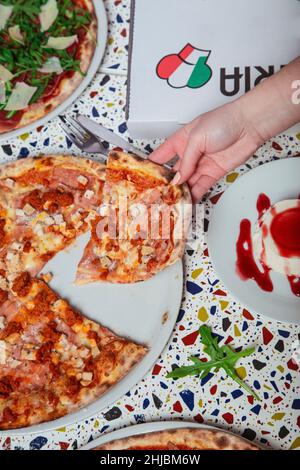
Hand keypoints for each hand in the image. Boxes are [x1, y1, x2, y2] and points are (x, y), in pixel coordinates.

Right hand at [150, 101, 264, 201]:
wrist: (249, 126)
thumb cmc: (223, 121)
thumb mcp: (196, 138)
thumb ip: (185, 161)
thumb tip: (177, 179)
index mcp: (181, 140)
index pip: (161, 155)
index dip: (152, 166)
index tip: (142, 178)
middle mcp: (189, 154)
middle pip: (173, 172)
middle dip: (165, 184)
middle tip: (156, 196)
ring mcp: (201, 164)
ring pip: (187, 182)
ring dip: (179, 192)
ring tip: (170, 203)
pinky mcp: (213, 173)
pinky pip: (200, 186)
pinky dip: (194, 195)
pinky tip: (186, 202)